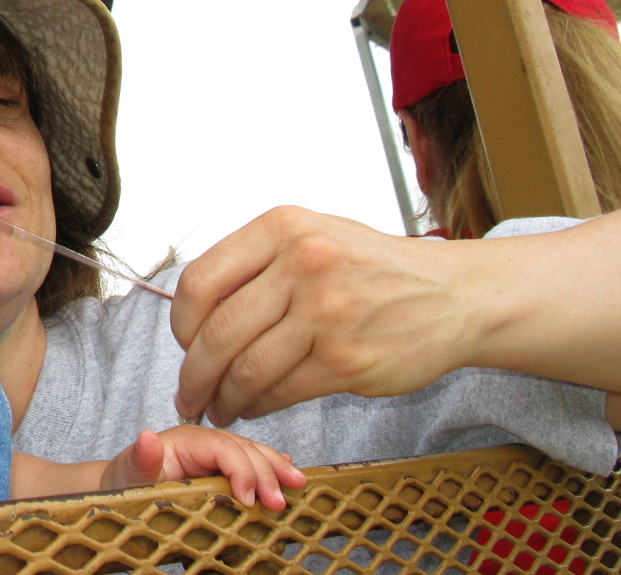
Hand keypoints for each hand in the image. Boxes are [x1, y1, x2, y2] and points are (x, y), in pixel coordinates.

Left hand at [98, 426, 304, 509]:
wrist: (122, 490)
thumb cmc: (126, 482)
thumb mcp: (129, 474)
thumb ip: (140, 459)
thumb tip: (147, 437)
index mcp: (186, 440)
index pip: (222, 447)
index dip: (240, 469)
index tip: (249, 499)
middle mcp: (205, 443)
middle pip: (243, 449)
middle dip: (266, 472)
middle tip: (280, 502)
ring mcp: (215, 456)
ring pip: (253, 454)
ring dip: (276, 468)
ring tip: (298, 484)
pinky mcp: (221, 470)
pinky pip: (251, 464)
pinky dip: (272, 467)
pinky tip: (289, 472)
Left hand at [169, 206, 479, 425]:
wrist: (455, 294)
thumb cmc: (373, 267)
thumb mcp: (311, 235)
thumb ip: (254, 262)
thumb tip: (192, 309)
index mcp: (281, 227)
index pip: (200, 280)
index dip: (181, 323)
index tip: (183, 343)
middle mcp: (301, 263)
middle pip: (218, 332)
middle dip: (193, 373)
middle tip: (187, 393)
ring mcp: (326, 312)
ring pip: (246, 368)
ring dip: (223, 397)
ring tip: (218, 408)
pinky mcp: (347, 359)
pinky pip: (281, 391)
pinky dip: (258, 407)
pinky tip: (254, 409)